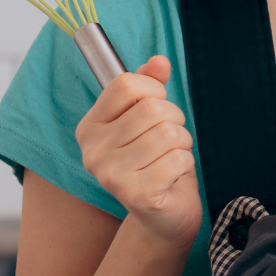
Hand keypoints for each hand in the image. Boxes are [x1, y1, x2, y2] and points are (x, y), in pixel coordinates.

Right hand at [76, 55, 201, 248]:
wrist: (164, 214)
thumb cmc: (157, 161)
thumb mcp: (150, 119)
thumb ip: (150, 86)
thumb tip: (159, 61)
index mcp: (90, 127)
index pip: (126, 84)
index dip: (154, 91)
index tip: (156, 108)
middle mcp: (93, 151)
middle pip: (151, 108)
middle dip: (174, 120)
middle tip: (169, 141)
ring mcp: (111, 175)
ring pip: (168, 133)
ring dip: (181, 143)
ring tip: (170, 158)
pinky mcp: (136, 194)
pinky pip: (177, 158)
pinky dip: (185, 164)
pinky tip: (172, 177)